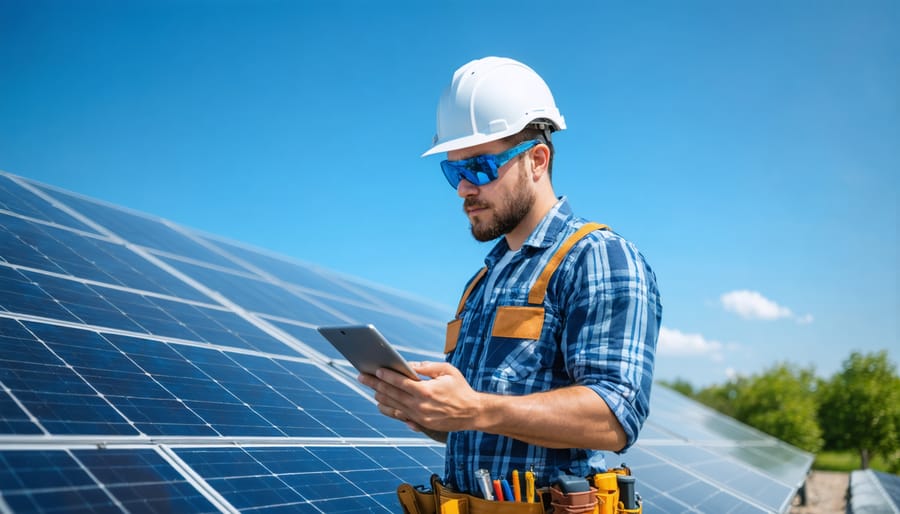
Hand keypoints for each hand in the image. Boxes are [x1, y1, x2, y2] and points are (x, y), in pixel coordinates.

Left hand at [358, 361, 482, 432]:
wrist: (472, 413)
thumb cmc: (460, 388)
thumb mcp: (447, 371)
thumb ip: (426, 367)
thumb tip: (408, 365)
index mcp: (426, 391)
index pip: (400, 382)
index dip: (386, 375)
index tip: (375, 369)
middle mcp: (420, 406)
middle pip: (391, 394)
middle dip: (375, 384)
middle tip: (362, 376)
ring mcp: (419, 417)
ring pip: (392, 406)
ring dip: (379, 396)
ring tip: (370, 388)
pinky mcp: (420, 424)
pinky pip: (399, 416)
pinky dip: (388, 409)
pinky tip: (381, 403)